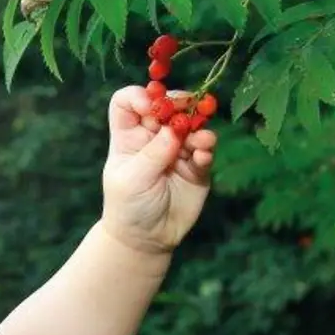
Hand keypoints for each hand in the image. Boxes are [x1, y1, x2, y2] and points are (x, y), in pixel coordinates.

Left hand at [99, 85, 217, 256]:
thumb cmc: (129, 206)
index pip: (128, 102)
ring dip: (198, 126)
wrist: (147, 239)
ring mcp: (177, 149)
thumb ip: (153, 153)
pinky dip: (206, 149)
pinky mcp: (197, 166)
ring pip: (191, 125)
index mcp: (129, 135)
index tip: (149, 105)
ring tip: (199, 140)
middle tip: (187, 108)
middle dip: (178, 103)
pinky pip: (205, 150)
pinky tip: (202, 157)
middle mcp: (153, 137)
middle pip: (166, 105)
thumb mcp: (133, 179)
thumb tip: (174, 128)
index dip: (138, 95)